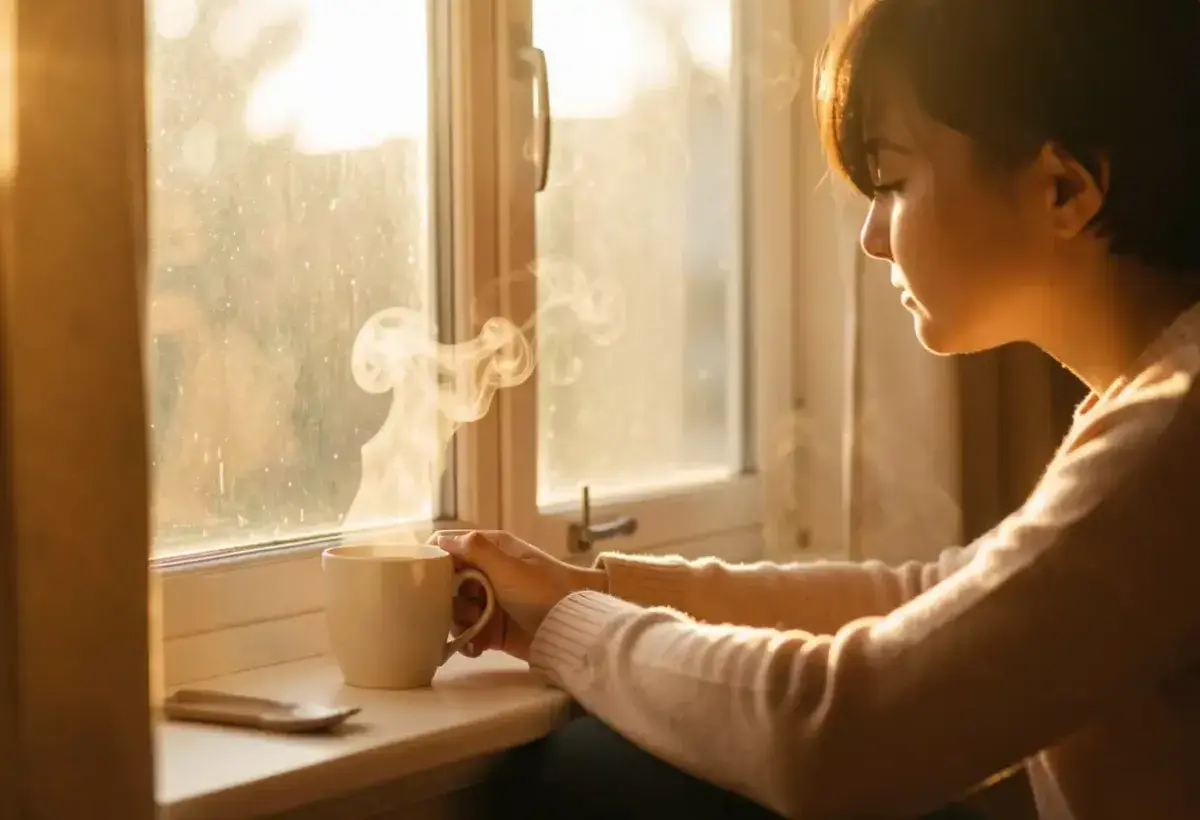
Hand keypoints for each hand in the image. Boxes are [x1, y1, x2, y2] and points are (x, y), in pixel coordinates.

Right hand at [431, 530, 606, 661]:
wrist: (570, 630)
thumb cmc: (542, 591)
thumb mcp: (508, 568)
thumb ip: (476, 551)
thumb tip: (441, 539)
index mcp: (493, 550)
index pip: (452, 546)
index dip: (436, 559)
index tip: (426, 577)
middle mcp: (489, 573)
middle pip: (449, 582)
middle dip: (448, 598)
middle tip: (462, 608)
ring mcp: (490, 601)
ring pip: (456, 609)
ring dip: (459, 621)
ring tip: (475, 628)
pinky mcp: (493, 628)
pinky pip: (469, 632)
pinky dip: (469, 640)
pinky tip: (475, 647)